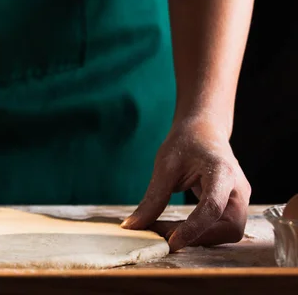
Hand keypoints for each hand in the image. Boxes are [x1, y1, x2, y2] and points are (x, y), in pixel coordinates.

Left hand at [121, 116, 250, 251]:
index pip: (213, 208)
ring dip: (197, 238)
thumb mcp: (165, 166)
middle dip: (198, 238)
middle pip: (229, 228)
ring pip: (227, 232)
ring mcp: (239, 199)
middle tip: (163, 237)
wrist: (204, 130)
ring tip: (165, 231)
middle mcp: (238, 189)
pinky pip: (220, 227)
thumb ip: (153, 198)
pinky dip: (198, 232)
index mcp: (223, 173)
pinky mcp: (232, 206)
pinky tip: (175, 228)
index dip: (194, 229)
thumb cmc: (186, 142)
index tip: (171, 242)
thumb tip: (133, 226)